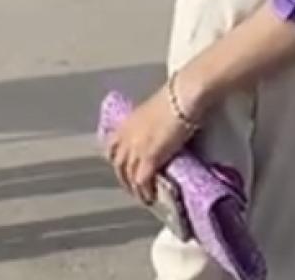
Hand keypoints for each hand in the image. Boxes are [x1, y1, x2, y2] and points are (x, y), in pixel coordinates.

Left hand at [106, 85, 194, 204]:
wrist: (182, 97)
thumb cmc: (175, 97)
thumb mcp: (155, 111)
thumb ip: (149, 125)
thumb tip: (157, 133)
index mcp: (127, 123)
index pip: (112, 147)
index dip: (117, 160)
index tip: (123, 169)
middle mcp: (126, 137)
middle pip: (118, 165)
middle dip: (124, 179)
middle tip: (133, 189)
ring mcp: (136, 149)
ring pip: (129, 176)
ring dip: (135, 189)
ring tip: (143, 197)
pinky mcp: (149, 159)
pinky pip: (142, 181)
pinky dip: (145, 191)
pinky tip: (151, 197)